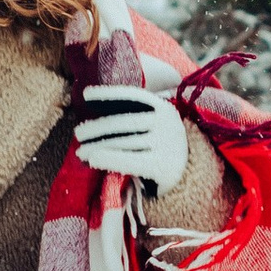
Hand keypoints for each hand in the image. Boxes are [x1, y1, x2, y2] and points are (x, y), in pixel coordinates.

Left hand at [72, 82, 187, 191]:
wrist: (192, 176)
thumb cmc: (164, 149)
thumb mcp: (156, 127)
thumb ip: (135, 117)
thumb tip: (96, 113)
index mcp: (164, 107)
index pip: (132, 97)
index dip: (108, 94)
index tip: (86, 94)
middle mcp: (166, 123)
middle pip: (123, 123)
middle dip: (97, 128)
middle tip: (78, 134)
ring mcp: (166, 144)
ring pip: (123, 142)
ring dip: (97, 147)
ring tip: (80, 152)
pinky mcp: (163, 166)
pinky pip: (130, 160)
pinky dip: (109, 159)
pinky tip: (94, 160)